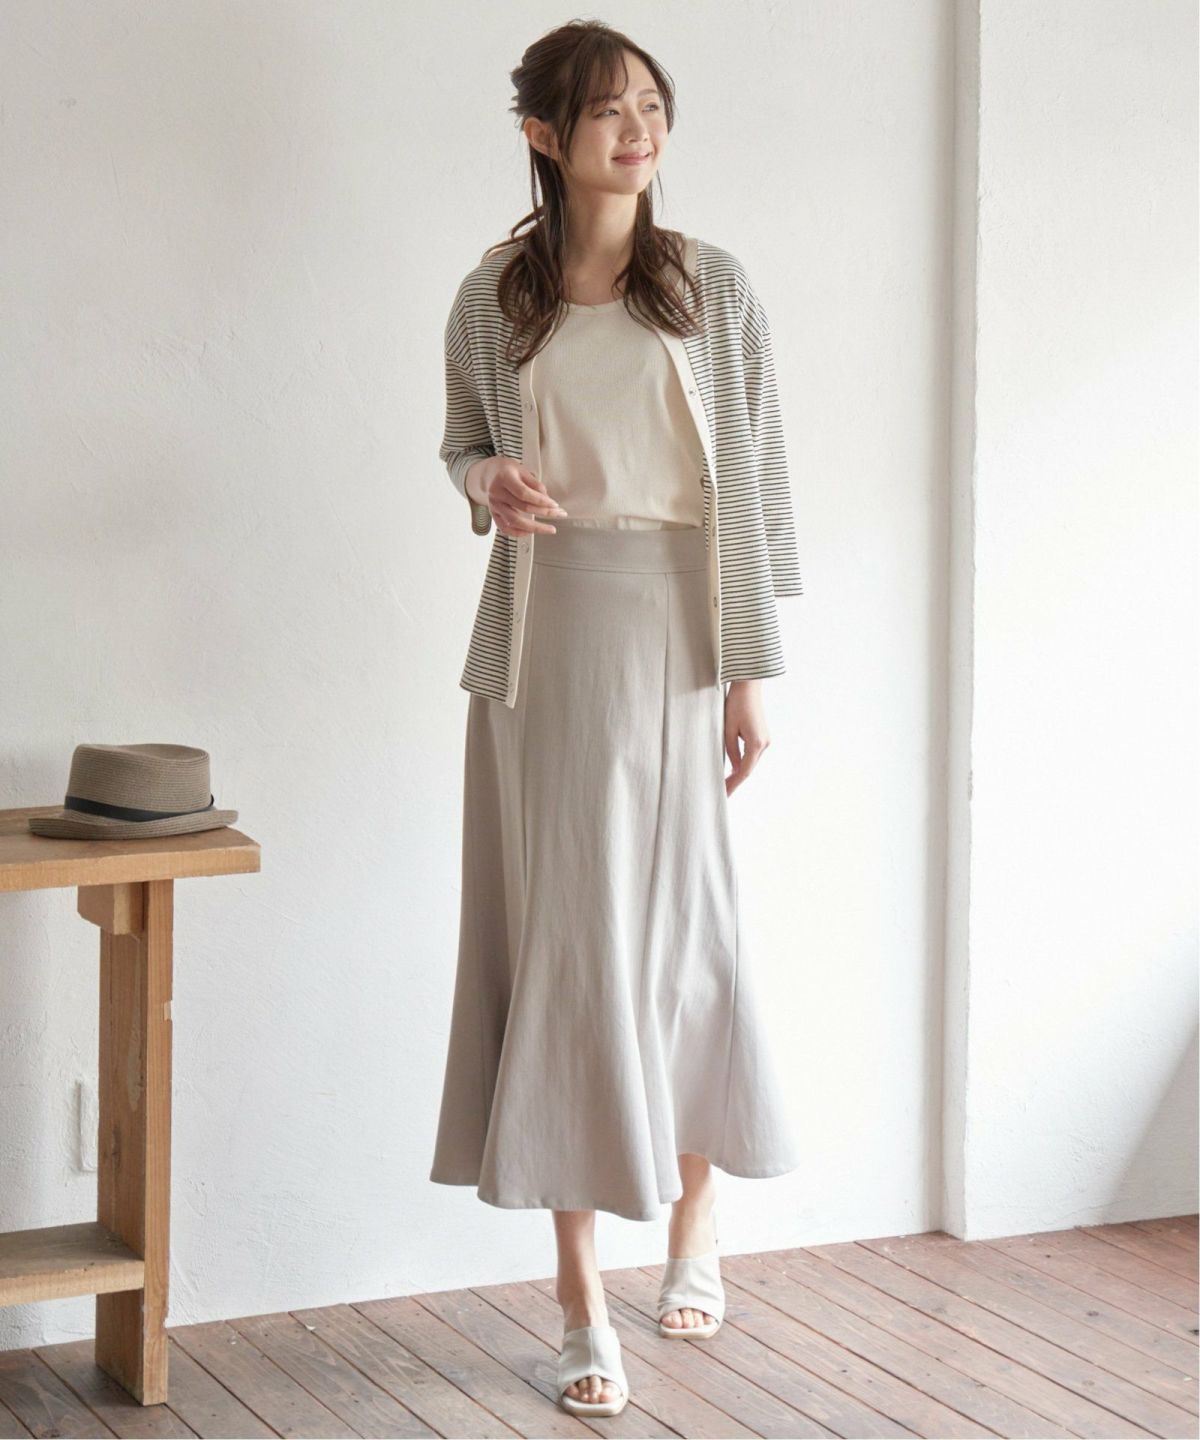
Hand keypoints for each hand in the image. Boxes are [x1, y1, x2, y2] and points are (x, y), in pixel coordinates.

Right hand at [467, 457, 567, 535]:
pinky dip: (518, 533)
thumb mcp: (522, 470)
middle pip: (522, 508)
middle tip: (559, 514)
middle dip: (544, 513)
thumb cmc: (508, 471)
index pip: (524, 493)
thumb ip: (535, 484)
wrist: (489, 474)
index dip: (541, 500)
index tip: (554, 504)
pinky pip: (505, 528)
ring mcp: (494, 505)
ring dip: (534, 527)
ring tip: (549, 529)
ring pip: (514, 521)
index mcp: (504, 478)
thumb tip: (547, 499)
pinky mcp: (493, 514)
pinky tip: (530, 532)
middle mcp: (497, 493)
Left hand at [724, 679, 769, 795]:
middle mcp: (764, 744)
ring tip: (725, 783)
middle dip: (735, 781)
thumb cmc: (736, 705)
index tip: (724, 794)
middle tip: (722, 792)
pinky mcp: (763, 736)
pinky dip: (743, 763)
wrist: (749, 687)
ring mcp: (765, 740)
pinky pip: (752, 755)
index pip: (744, 772)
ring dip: (739, 773)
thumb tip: (734, 768)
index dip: (734, 784)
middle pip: (749, 769)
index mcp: (756, 744)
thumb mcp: (728, 729)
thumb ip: (731, 751)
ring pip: (751, 763)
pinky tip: (733, 769)